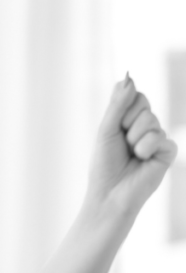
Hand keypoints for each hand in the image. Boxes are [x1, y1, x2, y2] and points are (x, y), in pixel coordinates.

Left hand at [86, 75, 177, 218]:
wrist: (109, 196)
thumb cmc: (104, 166)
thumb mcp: (106, 131)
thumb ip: (118, 104)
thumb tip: (128, 77)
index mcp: (130, 121)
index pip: (135, 95)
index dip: (123, 107)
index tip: (115, 126)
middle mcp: (146, 127)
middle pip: (144, 104)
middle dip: (127, 123)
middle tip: (122, 143)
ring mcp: (158, 138)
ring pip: (151, 120)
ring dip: (134, 138)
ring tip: (131, 155)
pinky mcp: (168, 152)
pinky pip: (160, 137)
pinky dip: (146, 148)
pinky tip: (142, 160)